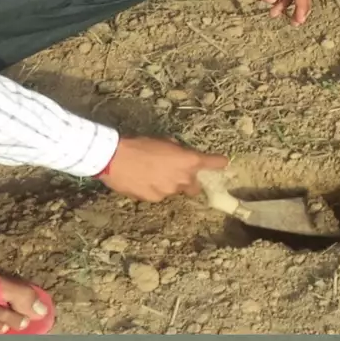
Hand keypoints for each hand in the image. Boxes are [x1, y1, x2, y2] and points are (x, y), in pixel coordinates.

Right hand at [98, 135, 226, 202]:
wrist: (116, 159)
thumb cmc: (140, 145)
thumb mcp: (163, 141)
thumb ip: (177, 150)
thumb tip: (179, 154)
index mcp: (188, 161)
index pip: (211, 163)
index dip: (218, 163)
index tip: (224, 163)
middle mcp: (183, 178)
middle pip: (194, 186)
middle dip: (189, 181)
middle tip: (178, 173)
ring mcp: (169, 191)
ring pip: (175, 190)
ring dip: (169, 184)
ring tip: (151, 173)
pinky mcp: (155, 199)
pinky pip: (160, 195)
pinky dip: (155, 189)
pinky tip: (143, 180)